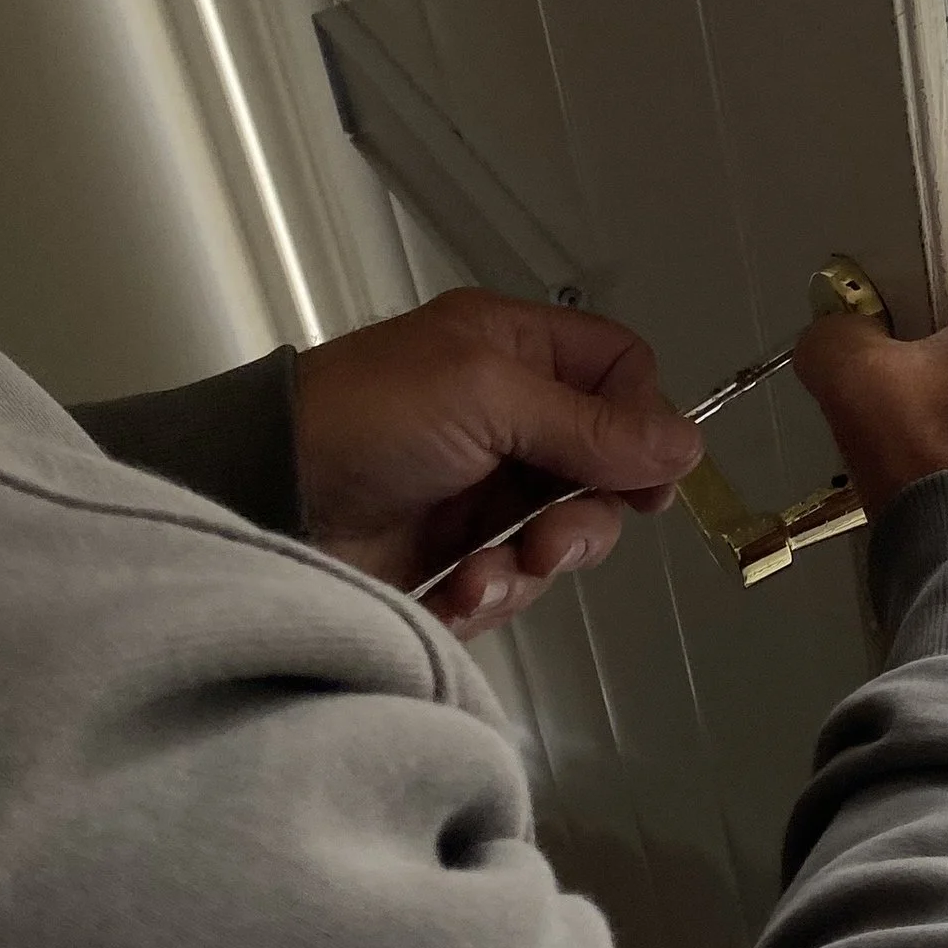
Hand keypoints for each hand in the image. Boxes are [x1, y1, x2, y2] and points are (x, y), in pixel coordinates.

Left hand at [292, 290, 700, 637]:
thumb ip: (590, 423)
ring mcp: (484, 490)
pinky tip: (454, 594)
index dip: (643, 422)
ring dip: (534, 562)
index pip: (620, 374)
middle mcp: (509, 416)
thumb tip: (688, 445)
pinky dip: (491, 595)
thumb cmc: (364, 419)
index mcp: (514, 351)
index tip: (643, 477)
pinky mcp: (458, 557)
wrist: (260, 500)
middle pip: (606, 468)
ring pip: (566, 534)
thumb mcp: (484, 395)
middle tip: (548, 539)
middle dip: (585, 514)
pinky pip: (515, 584)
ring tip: (482, 574)